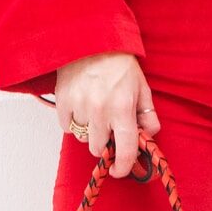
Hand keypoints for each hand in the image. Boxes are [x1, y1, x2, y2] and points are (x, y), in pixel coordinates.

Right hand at [54, 53, 159, 177]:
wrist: (91, 40)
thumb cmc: (119, 64)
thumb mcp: (142, 88)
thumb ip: (148, 115)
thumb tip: (149, 136)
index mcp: (123, 109)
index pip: (125, 150)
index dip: (123, 166)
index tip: (120, 171)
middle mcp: (100, 112)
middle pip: (98, 148)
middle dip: (105, 145)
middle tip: (109, 131)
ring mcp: (79, 107)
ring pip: (82, 138)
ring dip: (89, 133)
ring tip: (95, 114)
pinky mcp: (62, 101)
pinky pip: (67, 126)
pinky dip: (74, 123)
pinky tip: (82, 108)